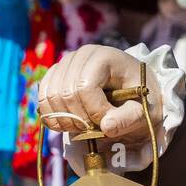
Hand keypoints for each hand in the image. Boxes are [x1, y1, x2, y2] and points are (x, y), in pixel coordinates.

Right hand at [37, 45, 162, 146]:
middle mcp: (80, 55)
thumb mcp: (143, 110)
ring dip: (65, 120)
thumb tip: (105, 128)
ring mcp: (65, 63)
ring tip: (83, 128)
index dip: (95, 112)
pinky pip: (43, 96)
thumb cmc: (140, 98)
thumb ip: (128, 119)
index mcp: (104, 57)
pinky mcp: (56, 74)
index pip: (85, 87)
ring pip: (50, 95)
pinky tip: (69, 124)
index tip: (109, 124)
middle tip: (95, 130)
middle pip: (65, 92)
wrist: (133, 87)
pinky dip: (52, 115)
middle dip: (79, 119)